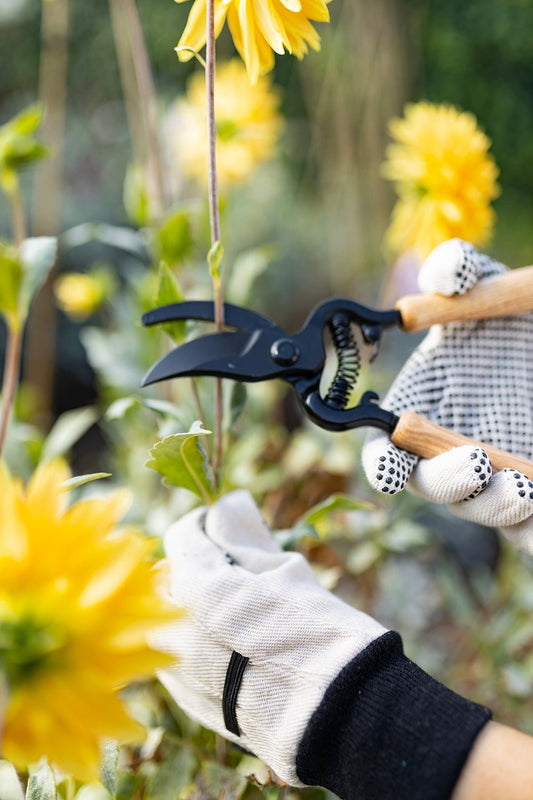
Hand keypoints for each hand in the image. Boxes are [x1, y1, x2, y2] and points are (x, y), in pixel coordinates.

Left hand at [153, 490, 491, 798]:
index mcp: (198, 583)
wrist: (329, 715)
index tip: (221, 525)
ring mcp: (175, 663)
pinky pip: (173, 652)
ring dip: (187, 603)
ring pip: (164, 616)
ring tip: (228, 608)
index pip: (182, 535)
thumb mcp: (285, 571)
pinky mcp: (184, 695)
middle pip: (165, 575)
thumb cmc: (315, 632)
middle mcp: (174, 622)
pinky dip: (191, 638)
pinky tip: (228, 644)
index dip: (203, 524)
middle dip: (191, 565)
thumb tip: (228, 505)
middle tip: (228, 567)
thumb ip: (245, 536)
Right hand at [362, 239, 532, 553]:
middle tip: (474, 462)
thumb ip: (460, 274)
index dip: (384, 463)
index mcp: (425, 409)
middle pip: (433, 486)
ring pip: (483, 508)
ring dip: (494, 503)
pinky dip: (526, 519)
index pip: (387, 451)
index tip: (391, 465)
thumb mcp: (495, 287)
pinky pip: (526, 525)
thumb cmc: (514, 322)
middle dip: (448, 482)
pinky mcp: (532, 498)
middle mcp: (453, 448)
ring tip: (520, 487)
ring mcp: (496, 476)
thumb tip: (442, 277)